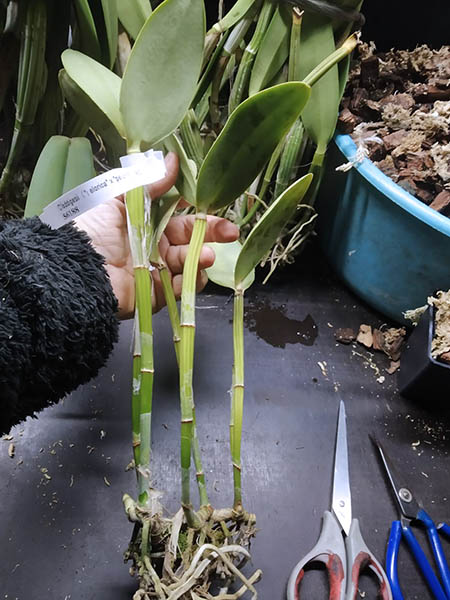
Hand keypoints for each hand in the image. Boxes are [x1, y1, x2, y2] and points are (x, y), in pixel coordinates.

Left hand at [75, 153, 238, 318]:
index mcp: (146, 222)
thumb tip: (172, 158)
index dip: (199, 210)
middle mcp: (154, 246)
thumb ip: (148, 182)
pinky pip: (179, 289)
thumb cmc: (93, 229)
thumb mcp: (118, 198)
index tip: (215, 204)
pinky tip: (191, 275)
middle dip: (212, 234)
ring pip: (189, 264)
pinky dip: (188, 283)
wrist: (76, 269)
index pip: (180, 215)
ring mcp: (156, 271)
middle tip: (230, 233)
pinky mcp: (155, 294)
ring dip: (201, 259)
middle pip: (191, 239)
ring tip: (206, 256)